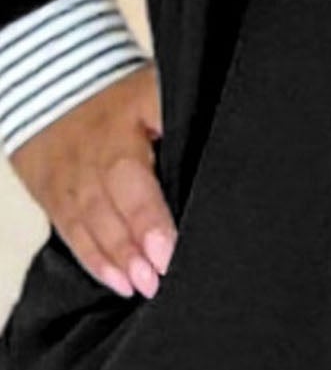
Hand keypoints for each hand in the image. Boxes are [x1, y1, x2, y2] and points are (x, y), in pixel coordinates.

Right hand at [8, 64, 176, 299]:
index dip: (149, 214)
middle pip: (110, 200)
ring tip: (141, 286)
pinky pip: (70, 228)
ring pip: (88, 219)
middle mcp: (94, 147)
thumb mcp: (159, 93)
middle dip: (134, 241)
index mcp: (127, 119)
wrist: (56, 83)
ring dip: (115, 256)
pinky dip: (93, 257)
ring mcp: (69, 171)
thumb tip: (239, 153)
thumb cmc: (126, 97)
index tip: (169, 248)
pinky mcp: (52, 191)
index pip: (136, 173)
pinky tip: (118, 281)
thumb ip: (189, 122)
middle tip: (158, 276)